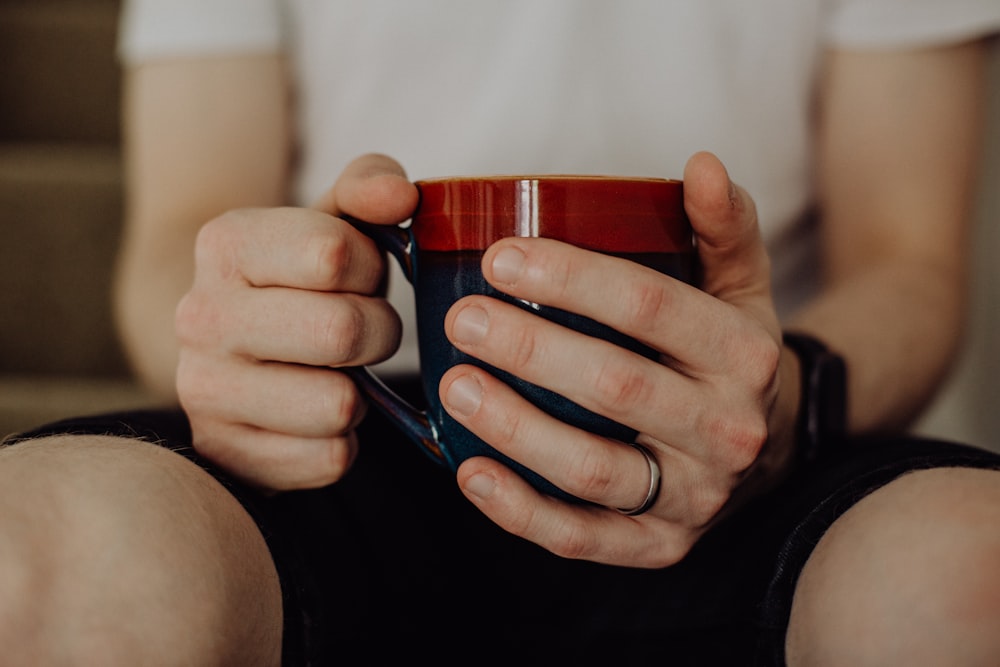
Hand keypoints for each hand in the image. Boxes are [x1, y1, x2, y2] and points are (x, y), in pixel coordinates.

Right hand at [175, 154, 417, 489]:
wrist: (227, 353)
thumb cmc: (299, 282)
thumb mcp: (332, 221)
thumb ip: (370, 188)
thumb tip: (401, 197)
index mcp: (224, 244)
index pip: (335, 254)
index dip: (369, 269)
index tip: (356, 277)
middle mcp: (200, 317)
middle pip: (343, 331)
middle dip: (377, 331)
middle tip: (360, 332)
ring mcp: (203, 392)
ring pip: (339, 405)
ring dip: (359, 392)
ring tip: (333, 374)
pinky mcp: (226, 455)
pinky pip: (330, 459)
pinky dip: (341, 441)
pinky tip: (314, 417)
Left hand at [439, 152, 796, 566]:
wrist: (766, 448)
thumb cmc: (726, 353)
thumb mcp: (740, 285)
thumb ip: (723, 224)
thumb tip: (703, 164)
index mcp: (745, 354)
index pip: (653, 308)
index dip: (575, 279)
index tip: (501, 257)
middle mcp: (729, 430)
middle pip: (617, 387)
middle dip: (530, 349)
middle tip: (461, 320)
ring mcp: (695, 497)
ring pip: (593, 469)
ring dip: (515, 429)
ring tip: (453, 387)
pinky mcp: (660, 546)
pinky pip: (584, 538)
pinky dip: (521, 511)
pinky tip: (469, 472)